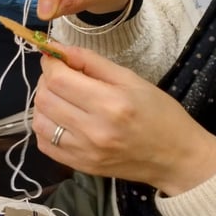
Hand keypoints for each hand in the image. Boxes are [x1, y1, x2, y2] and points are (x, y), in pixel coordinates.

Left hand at [33, 45, 215, 195]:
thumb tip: (59, 49)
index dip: (50, 63)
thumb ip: (92, 62)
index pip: (58, 79)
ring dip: (43, 103)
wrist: (176, 157)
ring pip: (39, 120)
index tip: (54, 57)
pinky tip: (60, 118)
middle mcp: (93, 130)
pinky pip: (43, 143)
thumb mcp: (131, 79)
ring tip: (61, 97)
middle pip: (45, 98)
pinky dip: (45, 126)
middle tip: (60, 76)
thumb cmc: (159, 113)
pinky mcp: (79, 166)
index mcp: (110, 103)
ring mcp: (84, 152)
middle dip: (46, 80)